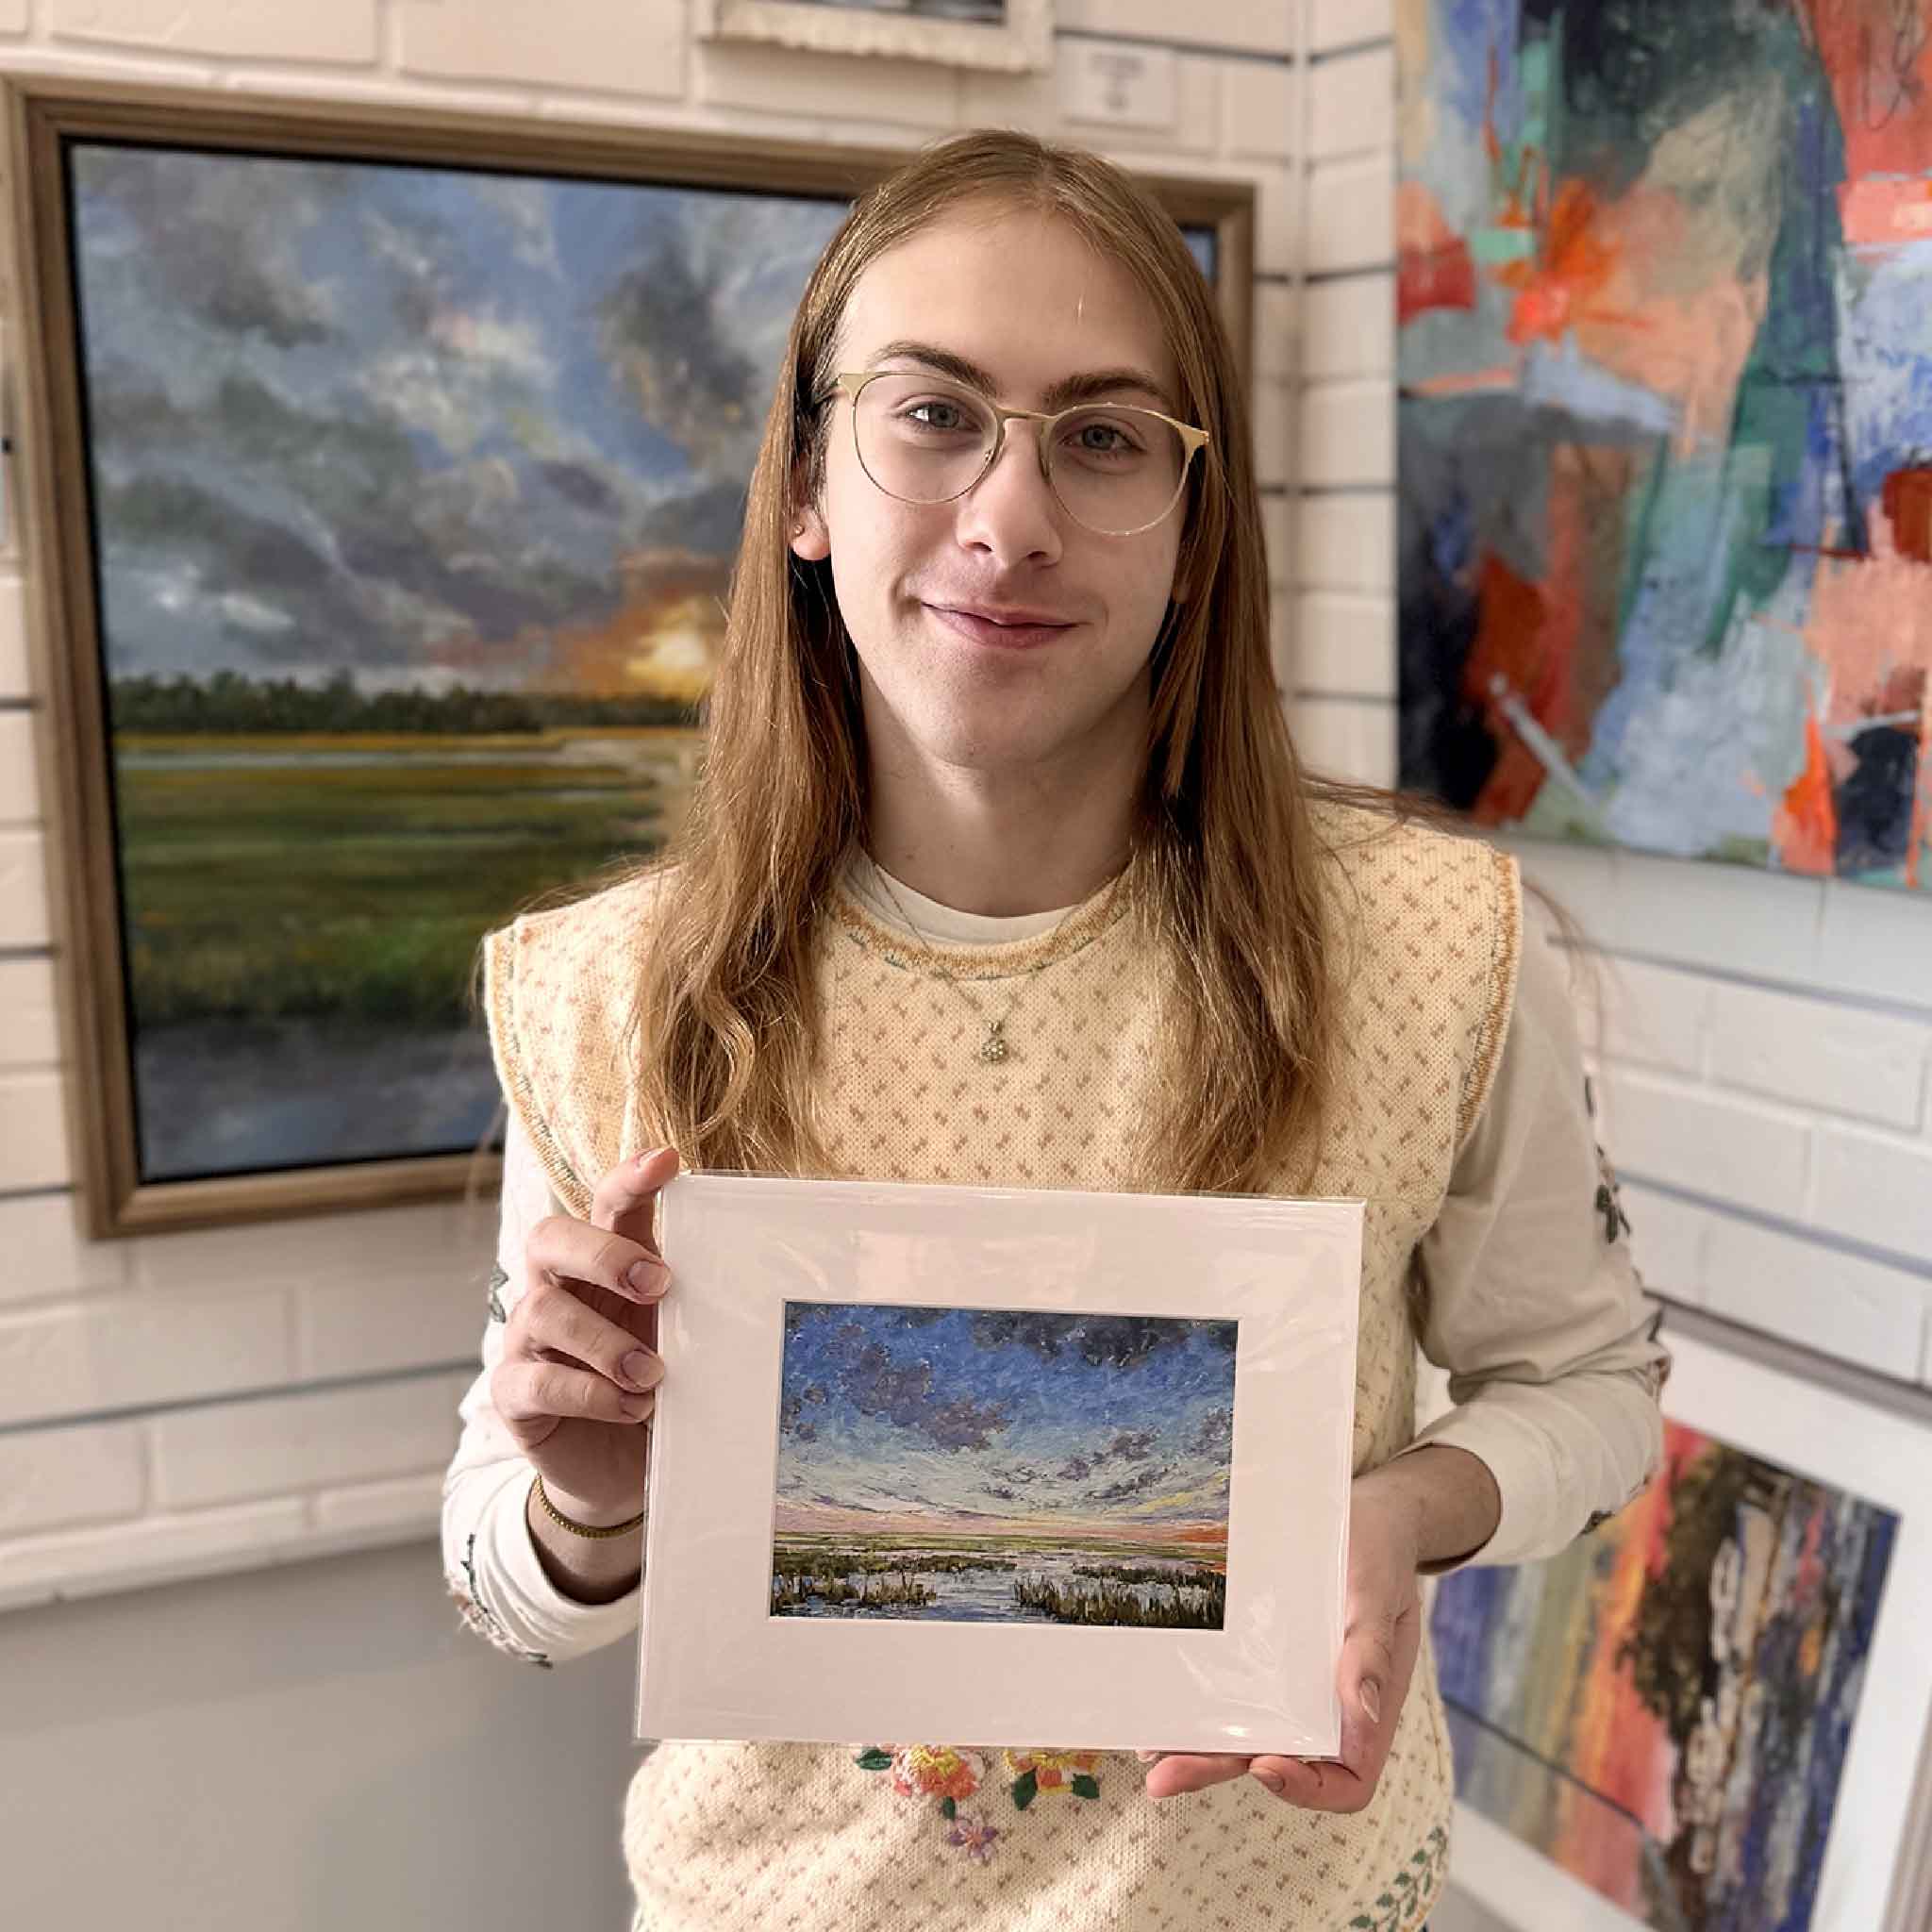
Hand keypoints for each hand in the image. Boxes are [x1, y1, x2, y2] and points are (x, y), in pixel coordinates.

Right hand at [491, 1146, 678, 1525]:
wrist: (623, 1465)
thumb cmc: (656, 1382)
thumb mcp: (681, 1335)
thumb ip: (699, 1300)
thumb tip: (763, 1268)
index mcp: (602, 1264)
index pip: (607, 1204)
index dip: (630, 1178)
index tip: (668, 1161)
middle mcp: (557, 1289)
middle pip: (549, 1237)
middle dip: (604, 1254)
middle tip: (659, 1286)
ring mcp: (528, 1339)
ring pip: (541, 1310)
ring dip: (604, 1341)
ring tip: (653, 1374)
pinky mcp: (515, 1393)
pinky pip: (534, 1380)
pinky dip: (588, 1392)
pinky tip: (632, 1407)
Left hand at [1141, 1473, 1423, 1810]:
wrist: (1367, 1515)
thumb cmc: (1380, 1553)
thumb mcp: (1378, 1594)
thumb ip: (1371, 1654)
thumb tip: (1361, 1717)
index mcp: (1368, 1709)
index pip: (1347, 1781)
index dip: (1307, 1788)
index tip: (1265, 1766)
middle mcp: (1326, 1708)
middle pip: (1277, 1761)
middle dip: (1217, 1770)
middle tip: (1162, 1778)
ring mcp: (1292, 1685)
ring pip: (1245, 1732)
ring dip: (1197, 1747)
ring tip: (1146, 1755)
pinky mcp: (1265, 1656)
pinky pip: (1233, 1687)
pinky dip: (1198, 1703)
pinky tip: (1160, 1704)